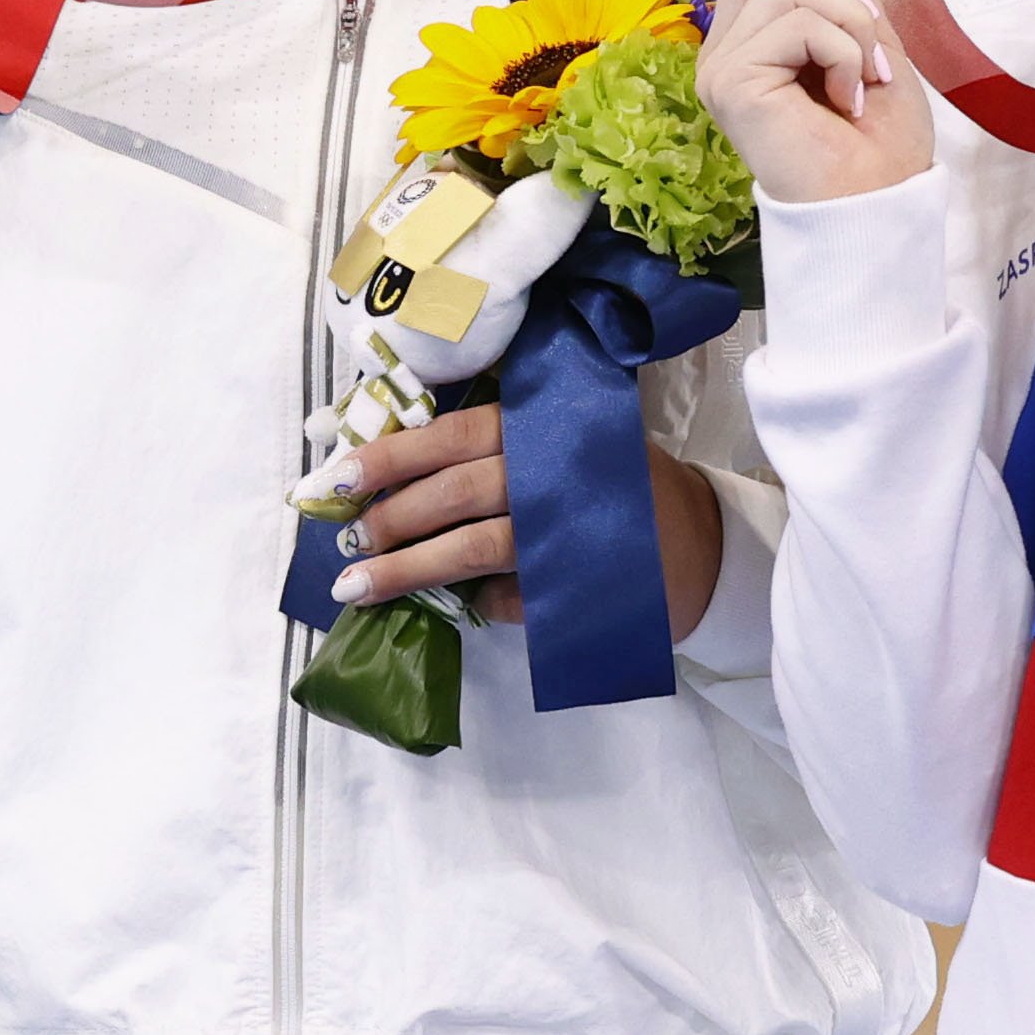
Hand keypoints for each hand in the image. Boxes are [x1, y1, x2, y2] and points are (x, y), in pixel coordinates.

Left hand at [327, 405, 727, 641]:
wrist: (698, 544)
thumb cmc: (605, 483)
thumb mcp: (557, 441)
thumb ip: (489, 448)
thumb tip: (389, 470)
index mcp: (540, 428)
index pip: (452, 434)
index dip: (391, 454)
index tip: (337, 475)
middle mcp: (550, 474)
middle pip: (453, 493)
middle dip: (390, 518)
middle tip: (347, 539)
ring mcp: (563, 533)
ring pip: (470, 549)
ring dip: (406, 570)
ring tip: (358, 586)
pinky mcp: (574, 586)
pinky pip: (507, 598)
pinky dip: (478, 603)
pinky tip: (457, 607)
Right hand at [696, 0, 931, 203]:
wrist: (881, 207)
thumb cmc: (880, 140)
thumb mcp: (870, 37)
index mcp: (748, 35)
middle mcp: (723, 48)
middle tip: (868, 34)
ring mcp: (721, 66)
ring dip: (850, 21)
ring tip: (865, 76)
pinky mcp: (731, 82)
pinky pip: (794, 22)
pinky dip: (843, 52)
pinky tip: (849, 99)